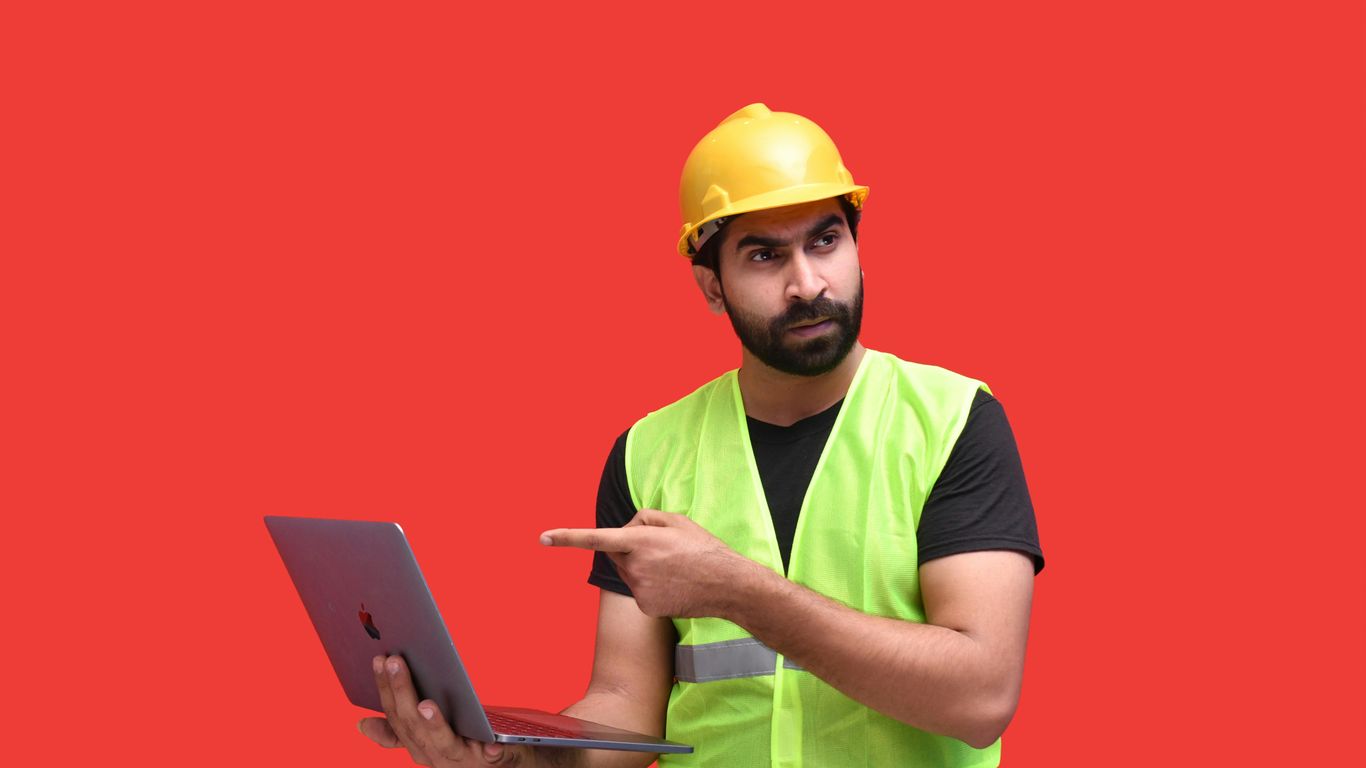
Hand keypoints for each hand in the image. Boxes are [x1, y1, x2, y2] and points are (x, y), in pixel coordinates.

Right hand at [358, 654, 531, 765]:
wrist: (504, 763)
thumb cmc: (464, 741)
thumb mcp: (428, 734)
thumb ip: (398, 730)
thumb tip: (361, 724)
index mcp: (418, 745)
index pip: (395, 716)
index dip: (385, 689)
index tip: (379, 659)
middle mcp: (436, 756)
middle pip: (414, 727)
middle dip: (402, 693)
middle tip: (395, 661)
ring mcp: (464, 761)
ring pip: (444, 744)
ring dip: (434, 725)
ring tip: (426, 705)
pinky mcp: (494, 762)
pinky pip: (492, 758)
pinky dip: (491, 752)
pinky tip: (492, 745)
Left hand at [541, 508, 761, 618]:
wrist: (727, 585)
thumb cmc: (703, 548)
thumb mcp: (677, 520)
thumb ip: (644, 518)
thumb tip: (625, 528)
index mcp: (640, 540)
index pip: (596, 538)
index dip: (567, 538)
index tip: (543, 538)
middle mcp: (635, 565)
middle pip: (616, 553)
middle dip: (629, 547)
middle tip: (662, 549)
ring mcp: (639, 589)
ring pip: (628, 572)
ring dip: (641, 566)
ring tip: (673, 567)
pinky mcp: (645, 606)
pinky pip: (639, 590)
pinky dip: (651, 585)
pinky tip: (674, 584)